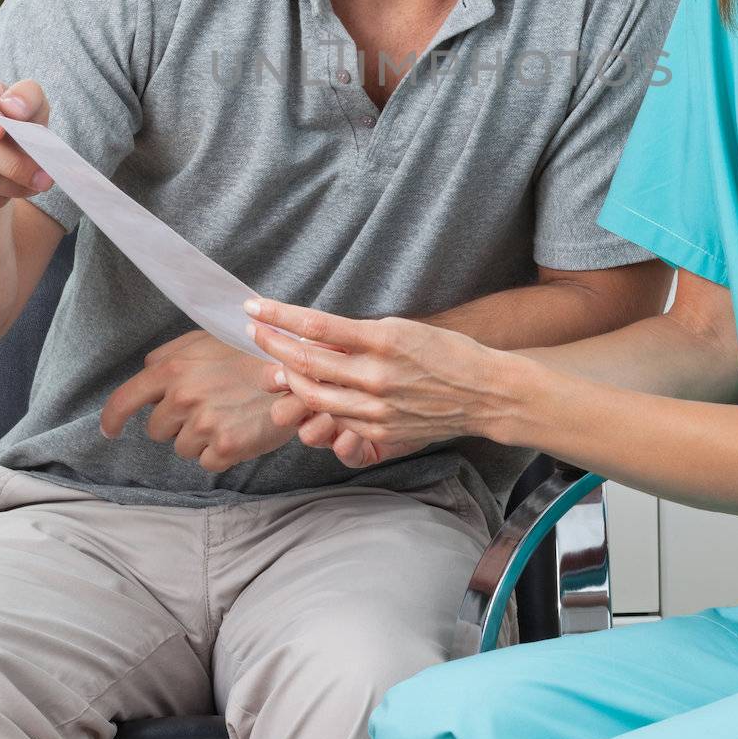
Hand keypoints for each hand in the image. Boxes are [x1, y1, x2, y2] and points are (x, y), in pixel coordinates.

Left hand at [99, 328, 376, 472]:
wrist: (297, 366)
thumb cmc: (252, 350)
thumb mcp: (206, 339)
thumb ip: (171, 355)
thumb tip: (147, 371)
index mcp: (172, 369)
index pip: (124, 401)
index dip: (113, 419)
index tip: (111, 431)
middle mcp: (183, 397)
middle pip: (157, 430)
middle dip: (176, 422)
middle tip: (208, 405)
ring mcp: (204, 424)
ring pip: (183, 448)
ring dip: (201, 437)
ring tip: (230, 414)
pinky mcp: (226, 447)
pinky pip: (208, 462)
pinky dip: (221, 451)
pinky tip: (240, 428)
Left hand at [244, 297, 508, 454]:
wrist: (483, 392)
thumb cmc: (445, 352)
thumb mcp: (403, 328)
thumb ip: (358, 334)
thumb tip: (313, 332)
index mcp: (384, 339)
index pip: (316, 326)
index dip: (279, 316)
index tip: (254, 307)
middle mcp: (377, 374)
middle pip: (306, 362)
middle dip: (273, 345)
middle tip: (256, 331)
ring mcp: (377, 407)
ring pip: (314, 395)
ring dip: (288, 377)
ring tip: (277, 363)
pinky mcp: (381, 431)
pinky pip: (336, 418)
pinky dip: (319, 402)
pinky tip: (312, 390)